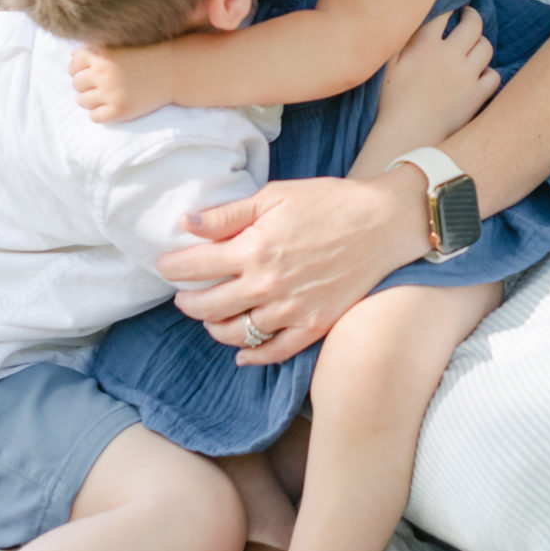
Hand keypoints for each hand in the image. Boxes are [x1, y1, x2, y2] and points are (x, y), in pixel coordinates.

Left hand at [69, 41, 170, 122]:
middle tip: (100, 85)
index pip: (73, 65)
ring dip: (90, 99)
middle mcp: (104, 73)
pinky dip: (99, 113)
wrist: (176, 71)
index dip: (79, 69)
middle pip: (77, 84)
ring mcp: (111, 93)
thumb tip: (72, 55)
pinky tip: (110, 107)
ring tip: (104, 96)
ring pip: (82, 101)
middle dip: (85, 84)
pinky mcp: (120, 111)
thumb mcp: (122, 46)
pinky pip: (95, 117)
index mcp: (103, 54)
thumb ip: (96, 49)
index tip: (90, 72)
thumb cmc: (148, 55)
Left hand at [156, 169, 429, 361]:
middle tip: (184, 293)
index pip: (194, 268)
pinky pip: (273, 352)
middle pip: (207, 306)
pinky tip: (241, 351)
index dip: (172, 267)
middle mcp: (267, 285)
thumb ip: (228, 214)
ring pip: (234, 333)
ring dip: (213, 326)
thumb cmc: (330, 202)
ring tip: (210, 315)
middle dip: (187, 301)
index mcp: (254, 249)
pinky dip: (251, 355)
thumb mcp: (275, 195)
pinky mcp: (313, 326)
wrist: (384, 222)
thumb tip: (187, 224)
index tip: (166, 265)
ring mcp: (290, 310)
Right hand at [359, 6, 498, 175]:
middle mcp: (450, 55)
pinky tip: (478, 74)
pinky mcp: (477, 96)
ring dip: (481, 43)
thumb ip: (401, 38)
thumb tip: (409, 15)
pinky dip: (488, 73)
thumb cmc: (392, 101)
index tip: (450, 6)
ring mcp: (466, 76)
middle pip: (473, 24)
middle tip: (468, 16)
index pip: (444, 13)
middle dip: (472, 16)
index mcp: (425, 45)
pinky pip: (493, 76)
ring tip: (474, 45)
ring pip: (486, 47)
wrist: (406, 136)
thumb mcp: (388, 64)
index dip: (450, 5)